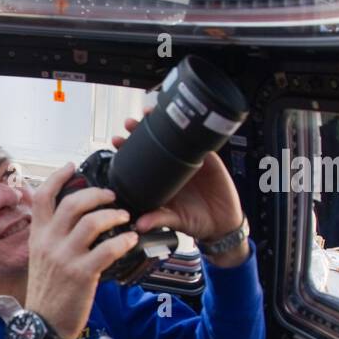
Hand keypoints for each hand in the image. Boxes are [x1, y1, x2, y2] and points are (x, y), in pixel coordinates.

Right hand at [24, 163, 138, 338]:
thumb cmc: (47, 292)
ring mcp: (64, 258)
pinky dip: (123, 240)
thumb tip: (71, 219)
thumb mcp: (40, 259)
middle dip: (97, 193)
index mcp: (38, 236)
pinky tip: (130, 239)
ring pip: (92, 222)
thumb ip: (51, 236)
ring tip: (124, 217)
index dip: (57, 176)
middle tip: (112, 196)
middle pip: (72, 202)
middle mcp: (48, 243)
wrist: (43, 325)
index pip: (42, 196)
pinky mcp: (81, 274)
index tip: (72, 165)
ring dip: (114, 215)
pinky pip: (107, 249)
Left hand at [113, 115, 243, 241]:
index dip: (128, 150)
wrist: (222, 223)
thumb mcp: (176, 221)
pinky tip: (184, 120)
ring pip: (174, 138)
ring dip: (162, 123)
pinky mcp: (208, 159)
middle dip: (140, 131)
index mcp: (160, 181)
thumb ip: (159, 219)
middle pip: (153, 145)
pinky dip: (192, 129)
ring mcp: (189, 162)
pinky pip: (200, 142)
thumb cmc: (196, 222)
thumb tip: (140, 225)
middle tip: (129, 123)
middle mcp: (171, 169)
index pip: (140, 161)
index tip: (116, 140)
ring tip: (149, 114)